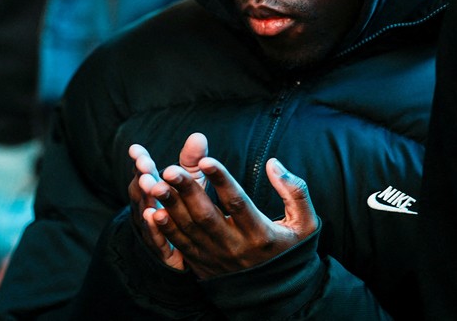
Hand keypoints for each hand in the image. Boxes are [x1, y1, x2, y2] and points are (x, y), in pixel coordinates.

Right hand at [128, 133, 207, 270]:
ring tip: (149, 183)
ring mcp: (150, 229)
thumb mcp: (190, 183)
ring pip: (145, 212)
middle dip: (142, 176)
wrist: (188, 252)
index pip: (142, 172)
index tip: (136, 150)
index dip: (139, 161)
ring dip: (146, 198)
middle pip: (141, 191)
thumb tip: (198, 136)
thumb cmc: (187, 210)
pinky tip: (154, 214)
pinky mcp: (161, 251)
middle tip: (144, 165)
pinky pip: (155, 238)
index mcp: (152, 189)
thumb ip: (192, 161)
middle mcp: (146, 208)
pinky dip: (153, 227)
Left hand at [147, 156, 316, 278]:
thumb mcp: (305, 224)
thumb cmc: (290, 252)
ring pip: (189, 230)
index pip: (237, 203)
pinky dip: (165, 230)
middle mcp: (235, 247)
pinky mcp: (202, 265)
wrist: (277, 296)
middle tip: (170, 168)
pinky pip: (180, 246)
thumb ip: (295, 191)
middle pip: (207, 216)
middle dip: (187, 191)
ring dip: (170, 206)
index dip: (221, 180)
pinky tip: (152, 212)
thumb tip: (274, 164)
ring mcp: (216, 257)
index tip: (205, 160)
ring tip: (155, 183)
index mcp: (260, 234)